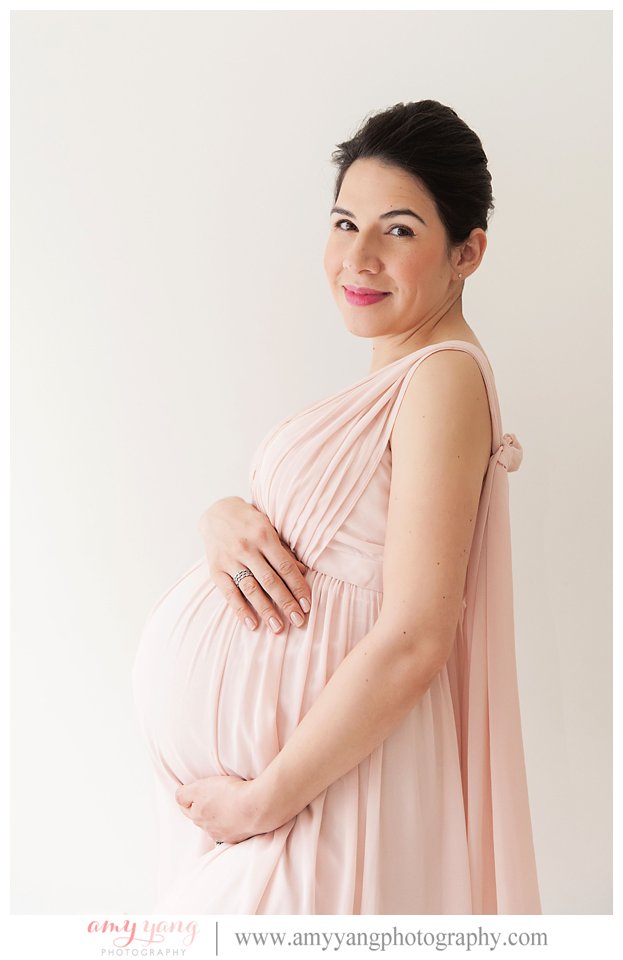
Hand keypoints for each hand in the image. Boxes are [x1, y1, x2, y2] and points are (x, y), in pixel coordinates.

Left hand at [174, 774, 272, 844]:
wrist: (257, 806)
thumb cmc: (230, 794)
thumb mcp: (200, 787)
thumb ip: (184, 794)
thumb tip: (179, 797)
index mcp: (197, 816)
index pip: (184, 806)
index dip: (188, 796)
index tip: (194, 790)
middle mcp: (208, 829)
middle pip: (199, 817)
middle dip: (202, 807)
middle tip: (213, 794)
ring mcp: (224, 834)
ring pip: (215, 825)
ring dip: (218, 816)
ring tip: (228, 804)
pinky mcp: (239, 837)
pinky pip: (231, 830)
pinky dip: (232, 823)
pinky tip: (238, 814)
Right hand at [199, 497, 311, 635]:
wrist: (216, 512)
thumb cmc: (250, 522)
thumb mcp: (270, 528)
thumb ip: (284, 551)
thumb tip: (303, 572)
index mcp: (264, 536)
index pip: (285, 566)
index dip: (297, 586)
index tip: (307, 604)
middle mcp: (246, 548)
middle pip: (270, 580)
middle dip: (286, 602)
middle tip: (298, 621)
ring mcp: (230, 560)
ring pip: (251, 589)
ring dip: (265, 610)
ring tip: (277, 627)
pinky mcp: (216, 570)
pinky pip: (230, 593)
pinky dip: (240, 610)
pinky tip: (251, 623)